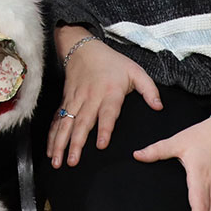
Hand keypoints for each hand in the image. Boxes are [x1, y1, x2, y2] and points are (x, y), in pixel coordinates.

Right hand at [48, 34, 160, 168]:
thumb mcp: (135, 71)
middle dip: (76, 143)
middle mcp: (90, 98)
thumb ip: (149, 89)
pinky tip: (51, 151)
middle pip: (82, 123)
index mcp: (110, 92)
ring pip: (66, 124)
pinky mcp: (66, 101)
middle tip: (73, 161)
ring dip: (60, 143)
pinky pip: (57, 120)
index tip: (101, 145)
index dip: (104, 129)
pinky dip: (53, 136)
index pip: (107, 113)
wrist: (83, 49)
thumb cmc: (112, 62)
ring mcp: (75, 100)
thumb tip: (159, 107)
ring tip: (57, 161)